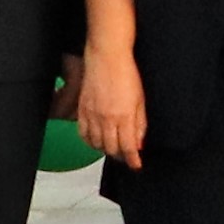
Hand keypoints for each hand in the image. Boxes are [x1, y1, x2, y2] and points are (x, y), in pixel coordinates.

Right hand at [74, 48, 148, 172]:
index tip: (136, 165)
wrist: (106, 57)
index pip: (128, 147)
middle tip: (126, 157)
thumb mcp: (141, 100)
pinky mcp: (82, 110)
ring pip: (96, 144)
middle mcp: (106, 119)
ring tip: (113, 149)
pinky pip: (83, 134)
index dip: (133, 160)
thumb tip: (139, 143)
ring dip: (105, 150)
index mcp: (124, 117)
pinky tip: (96, 141)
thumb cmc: (126, 74)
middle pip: (111, 149)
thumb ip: (140, 124)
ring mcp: (92, 115)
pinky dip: (90, 142)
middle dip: (120, 156)